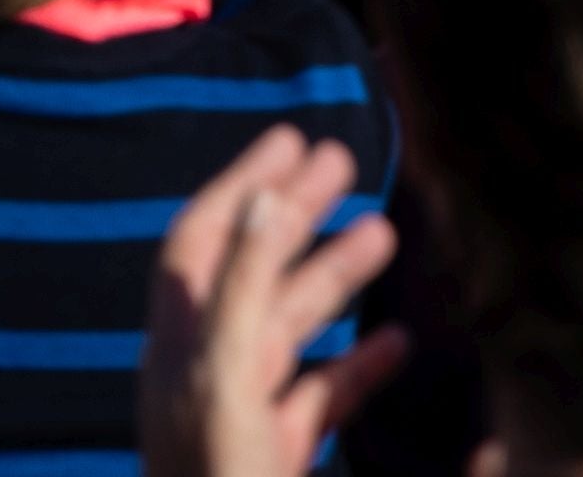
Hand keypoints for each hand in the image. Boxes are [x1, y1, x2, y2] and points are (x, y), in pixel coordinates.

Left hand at [139, 128, 405, 476]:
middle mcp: (203, 377)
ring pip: (288, 333)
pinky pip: (314, 400)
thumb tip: (266, 200)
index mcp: (182, 352)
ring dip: (335, 281)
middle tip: (349, 162)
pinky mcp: (273, 461)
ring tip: (388, 233)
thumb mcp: (229, 388)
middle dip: (297, 215)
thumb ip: (246, 296)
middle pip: (250, 273)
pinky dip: (355, 367)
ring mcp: (239, 421)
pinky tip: (400, 343)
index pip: (202, 241)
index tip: (291, 137)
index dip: (241, 183)